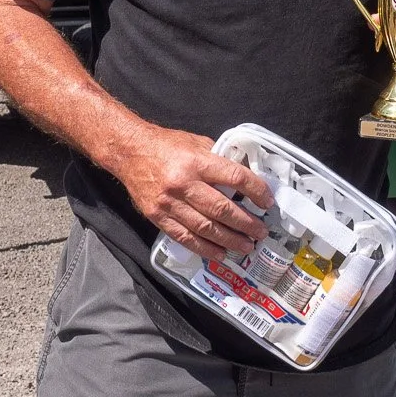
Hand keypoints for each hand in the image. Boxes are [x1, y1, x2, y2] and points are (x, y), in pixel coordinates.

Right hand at [115, 127, 275, 261]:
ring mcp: (169, 203)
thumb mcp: (196, 143)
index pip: (234, 177)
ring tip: (246, 246)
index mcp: (196, 161)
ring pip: (205, 227)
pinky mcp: (158, 217)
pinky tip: (220, 253)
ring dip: (229, 240)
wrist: (128, 151)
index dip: (255, 191)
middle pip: (222, 208)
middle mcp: (183, 183)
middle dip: (245, 223)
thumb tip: (244, 177)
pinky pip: (185, 237)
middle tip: (261, 232)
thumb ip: (218, 159)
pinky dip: (204, 248)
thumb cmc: (166, 145)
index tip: (267, 202)